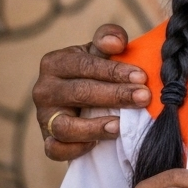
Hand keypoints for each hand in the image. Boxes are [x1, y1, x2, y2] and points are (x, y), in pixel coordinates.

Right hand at [33, 24, 150, 161]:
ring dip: (94, 127)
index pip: (85, 66)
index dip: (114, 71)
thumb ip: (110, 38)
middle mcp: (44, 89)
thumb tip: (115, 43)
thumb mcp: (102, 50)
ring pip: (64, 126)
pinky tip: (98, 144)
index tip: (141, 76)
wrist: (84, 97)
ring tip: (120, 126)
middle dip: (115, 95)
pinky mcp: (47, 139)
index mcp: (55, 62)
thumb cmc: (96, 70)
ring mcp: (44, 116)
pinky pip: (55, 149)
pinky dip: (75, 149)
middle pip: (79, 93)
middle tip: (143, 98)